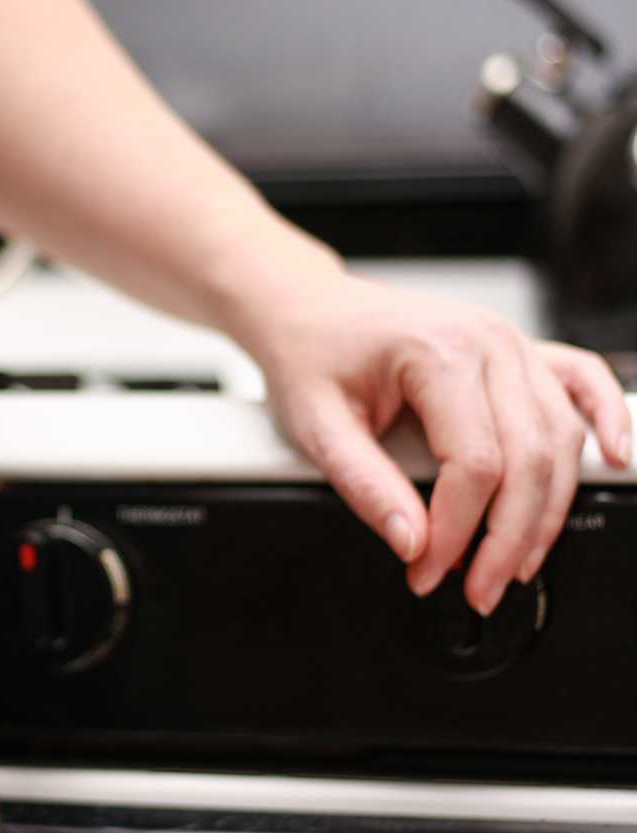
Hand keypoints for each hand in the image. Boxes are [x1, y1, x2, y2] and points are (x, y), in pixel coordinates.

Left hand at [237, 235, 630, 615]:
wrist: (308, 310)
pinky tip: (613, 459)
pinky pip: (581, 381)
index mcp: (437, 352)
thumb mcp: (316, 427)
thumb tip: (411, 542)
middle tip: (478, 588)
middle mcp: (487, 342)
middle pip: (529, 458)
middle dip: (507, 538)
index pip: (474, 464)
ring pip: (559, 437)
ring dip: (547, 510)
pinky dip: (604, 420)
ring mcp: (510, 343)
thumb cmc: (311, 356)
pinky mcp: (517, 351)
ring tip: (516, 562)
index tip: (427, 570)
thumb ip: (364, 486)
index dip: (457, 532)